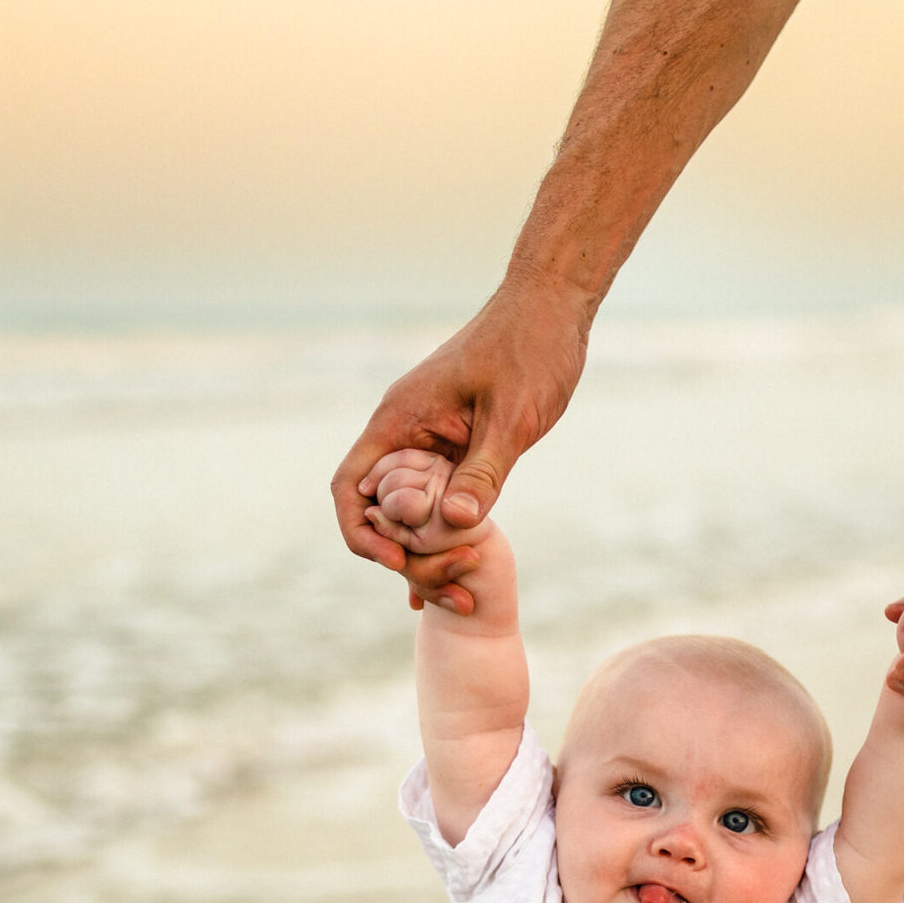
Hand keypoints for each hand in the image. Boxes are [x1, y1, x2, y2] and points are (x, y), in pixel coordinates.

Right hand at [331, 281, 589, 609]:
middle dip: (403, 555)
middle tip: (448, 591)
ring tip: (462, 593)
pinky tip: (465, 565)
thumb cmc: (531, 350)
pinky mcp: (456, 446)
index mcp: (400, 421)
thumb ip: (484, 472)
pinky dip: (446, 533)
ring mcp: (429, 441)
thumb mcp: (512, 417)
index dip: (362, 533)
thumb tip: (456, 525)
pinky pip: (440, 499)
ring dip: (428, 551)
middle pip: (379, 510)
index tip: (397, 564)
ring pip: (411, 510)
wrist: (552, 309)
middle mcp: (405, 434)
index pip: (351, 487)